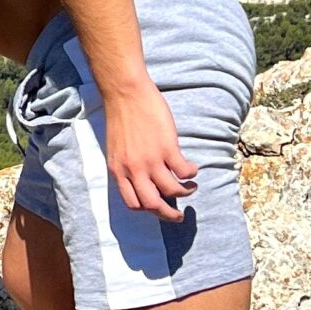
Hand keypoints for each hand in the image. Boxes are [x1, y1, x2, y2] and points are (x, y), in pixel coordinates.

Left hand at [102, 83, 197, 221]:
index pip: (132, 203)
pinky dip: (191, 174)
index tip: (158, 206)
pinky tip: (193, 168)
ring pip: (172, 190)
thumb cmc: (121, 118)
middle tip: (179, 215)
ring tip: (191, 187)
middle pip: (152, 205)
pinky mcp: (167, 148)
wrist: (125, 94)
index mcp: (118, 171)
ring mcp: (150, 160)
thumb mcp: (117, 149)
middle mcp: (133, 170)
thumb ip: (127, 166)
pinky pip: (183, 171)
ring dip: (185, 192)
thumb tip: (142, 179)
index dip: (148, 209)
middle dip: (168, 215)